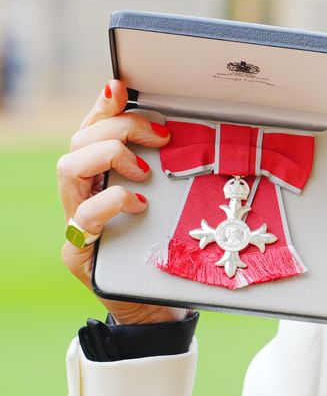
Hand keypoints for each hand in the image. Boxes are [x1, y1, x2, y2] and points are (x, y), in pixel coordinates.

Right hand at [58, 79, 187, 325]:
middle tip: (158, 138)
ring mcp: (76, 224)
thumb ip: (172, 175)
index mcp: (102, 179)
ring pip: (67, 171)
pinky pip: (82, 219)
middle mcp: (81, 196)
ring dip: (107, 158)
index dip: (102, 106)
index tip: (121, 86)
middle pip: (78, 142)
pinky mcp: (80, 253)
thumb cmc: (167, 252)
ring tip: (142, 172)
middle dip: (117, 129)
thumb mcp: (175, 206)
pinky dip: (111, 203)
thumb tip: (190, 136)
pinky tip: (137, 203)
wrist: (159, 308)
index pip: (91, 130)